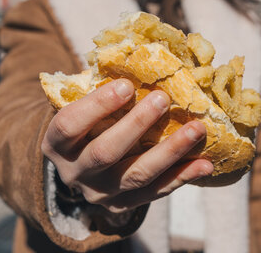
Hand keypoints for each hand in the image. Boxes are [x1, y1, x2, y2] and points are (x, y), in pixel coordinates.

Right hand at [41, 78, 212, 213]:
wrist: (77, 168)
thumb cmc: (86, 124)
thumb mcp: (80, 107)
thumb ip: (100, 87)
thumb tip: (142, 54)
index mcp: (56, 143)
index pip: (71, 125)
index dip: (98, 105)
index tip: (127, 84)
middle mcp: (74, 172)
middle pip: (105, 152)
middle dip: (137, 124)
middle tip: (163, 99)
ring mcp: (100, 193)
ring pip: (136, 175)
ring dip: (170, 151)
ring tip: (197, 129)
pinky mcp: (123, 205)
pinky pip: (156, 192)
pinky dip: (182, 177)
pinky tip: (205, 164)